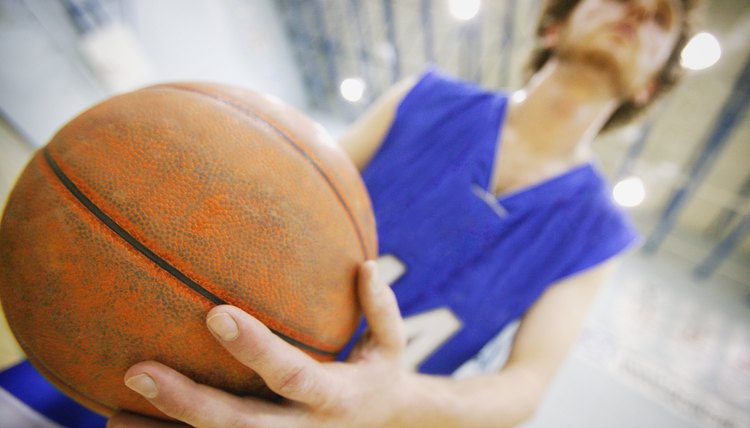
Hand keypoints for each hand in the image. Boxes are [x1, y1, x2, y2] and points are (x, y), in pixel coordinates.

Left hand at [108, 260, 408, 427]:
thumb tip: (365, 266)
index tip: (215, 312)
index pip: (288, 374)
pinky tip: (127, 426)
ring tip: (113, 416)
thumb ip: (381, 309)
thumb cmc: (379, 374)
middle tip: (138, 372)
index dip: (254, 348)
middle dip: (189, 402)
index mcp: (331, 397)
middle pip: (241, 425)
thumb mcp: (392, 345)